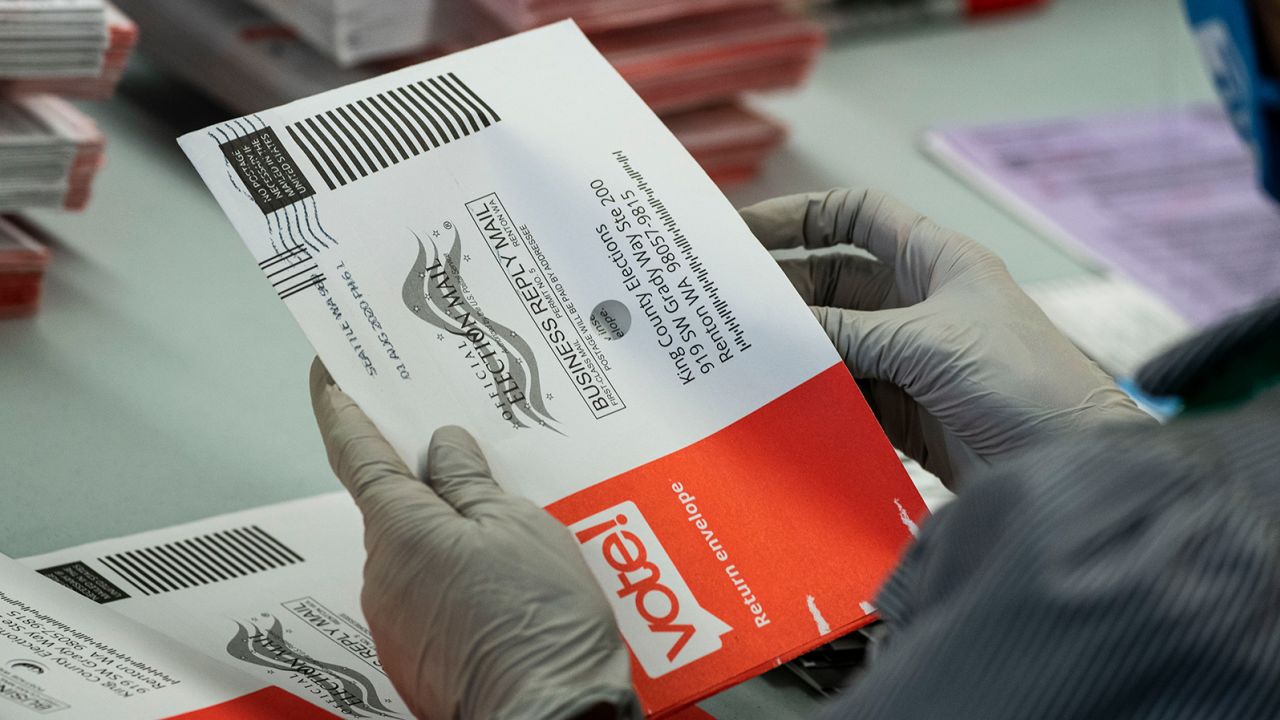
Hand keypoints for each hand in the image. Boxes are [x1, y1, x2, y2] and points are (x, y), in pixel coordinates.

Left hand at [309, 360, 637, 719]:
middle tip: (475, 458)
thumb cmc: (537, 625)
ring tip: (513, 538)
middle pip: (394, 503)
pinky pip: (429, 591)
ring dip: (452, 534)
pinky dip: (458, 576)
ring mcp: (395, 617)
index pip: (356, 450)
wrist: (549, 715)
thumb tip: (443, 448)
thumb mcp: (518, 526)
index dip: (341, 405)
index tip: (332, 372)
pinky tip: (506, 584)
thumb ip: (472, 482)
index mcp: (401, 529)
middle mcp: (382, 573)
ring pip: (417, 550)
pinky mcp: (416, 651)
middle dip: (429, 479)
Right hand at [740, 188, 1149, 489]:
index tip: (744, 232)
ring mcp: (908, 358)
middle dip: (780, 290)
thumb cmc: (1024, 381)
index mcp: (935, 261)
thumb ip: (846, 333)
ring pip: (831, 341)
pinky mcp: (903, 410)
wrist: (1070, 466)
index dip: (801, 216)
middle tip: (720, 305)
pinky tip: (772, 402)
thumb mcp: (926, 342)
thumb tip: (773, 328)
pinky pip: (842, 393)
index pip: (857, 216)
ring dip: (791, 349)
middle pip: (831, 282)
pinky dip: (810, 396)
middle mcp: (917, 303)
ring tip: (734, 357)